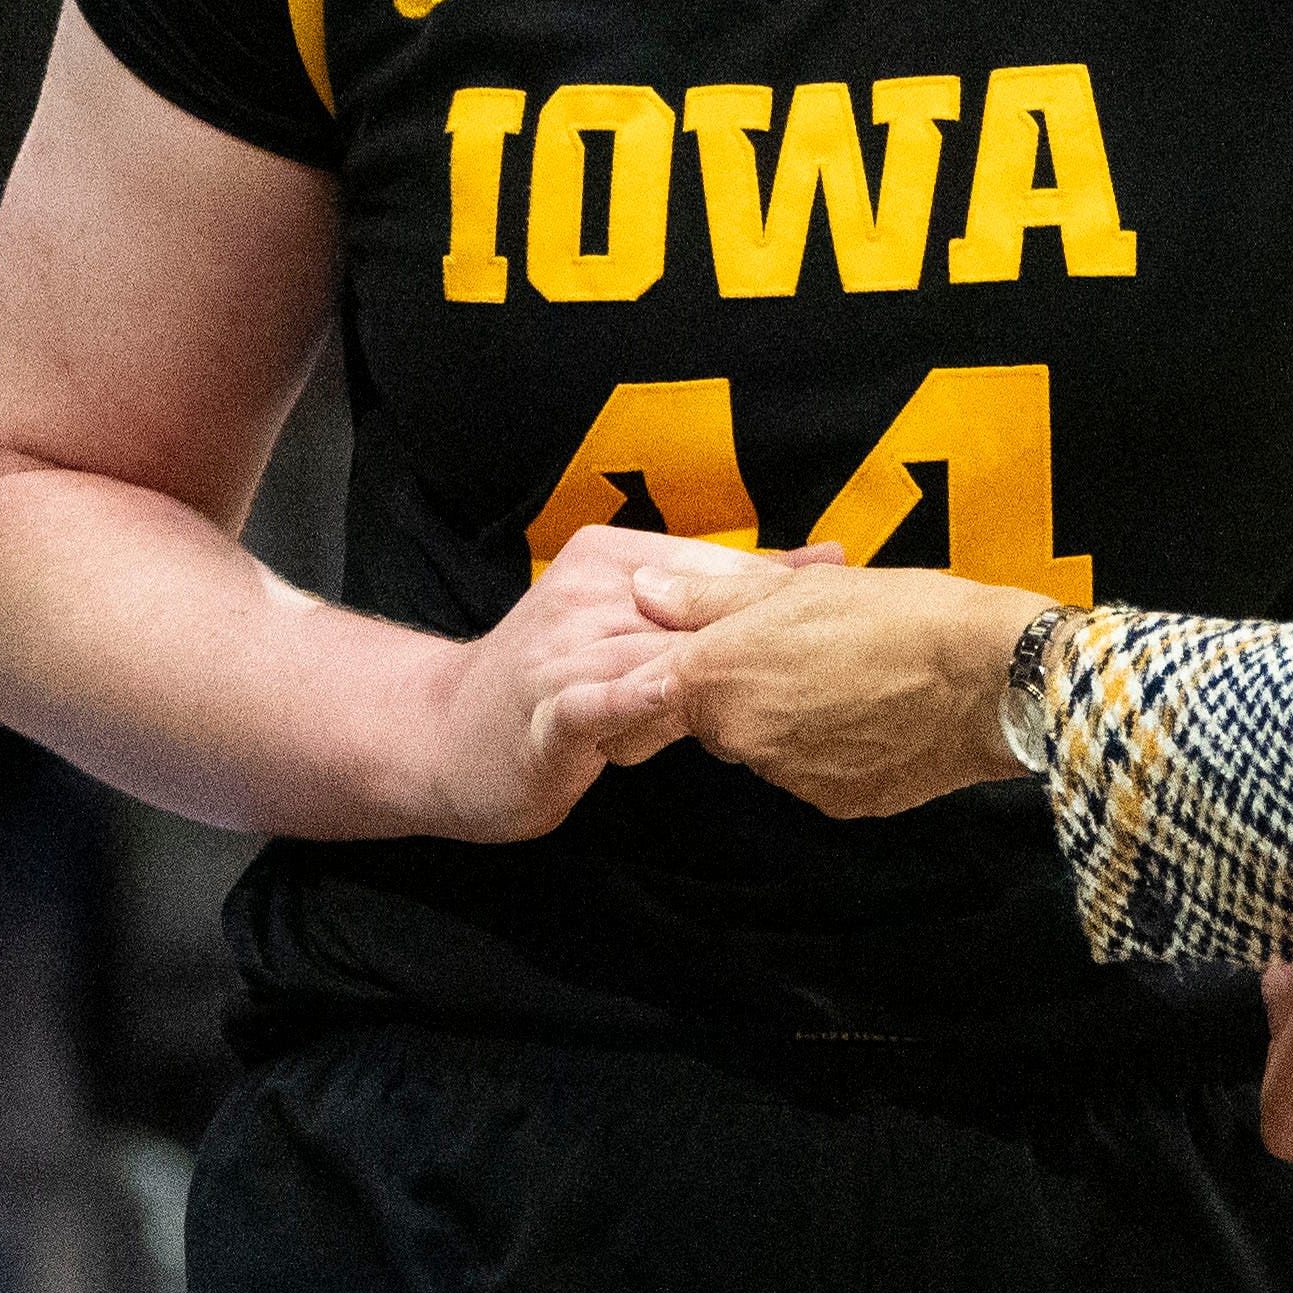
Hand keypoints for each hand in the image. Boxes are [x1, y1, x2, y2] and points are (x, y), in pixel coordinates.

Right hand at [430, 526, 833, 839]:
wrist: (443, 734)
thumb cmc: (558, 676)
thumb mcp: (636, 617)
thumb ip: (719, 590)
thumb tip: (827, 561)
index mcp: (611, 558)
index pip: (712, 566)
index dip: (781, 589)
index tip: (849, 604)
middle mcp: (586, 594)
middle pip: (693, 607)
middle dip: (765, 628)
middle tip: (838, 644)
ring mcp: (561, 652)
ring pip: (653, 653)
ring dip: (714, 669)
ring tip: (787, 678)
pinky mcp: (544, 711)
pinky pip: (595, 701)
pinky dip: (631, 699)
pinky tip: (669, 697)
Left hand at [594, 560, 1042, 821]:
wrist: (992, 676)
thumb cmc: (903, 615)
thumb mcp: (801, 585)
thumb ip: (711, 595)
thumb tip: (649, 591)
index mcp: (720, 675)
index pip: (642, 697)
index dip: (657, 678)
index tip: (683, 664)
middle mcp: (743, 738)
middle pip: (711, 718)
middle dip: (738, 689)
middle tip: (796, 646)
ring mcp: (790, 779)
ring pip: (765, 745)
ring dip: (788, 717)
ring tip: (850, 673)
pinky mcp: (836, 803)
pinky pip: (813, 772)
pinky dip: (831, 747)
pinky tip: (875, 710)